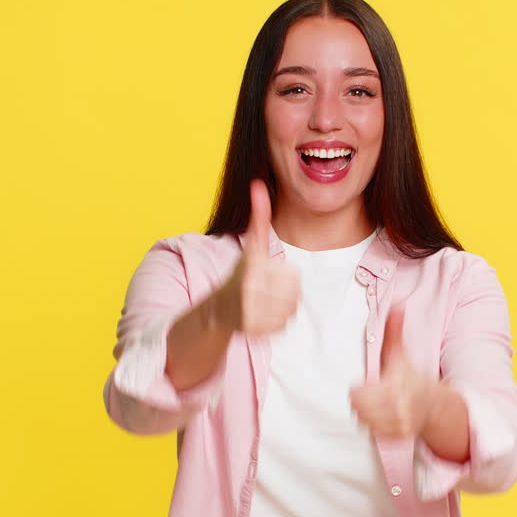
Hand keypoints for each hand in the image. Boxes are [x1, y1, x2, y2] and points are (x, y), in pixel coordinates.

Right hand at [219, 179, 300, 335]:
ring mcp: (253, 314)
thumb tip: (258, 184)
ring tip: (267, 299)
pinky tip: (264, 313)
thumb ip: (259, 216)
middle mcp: (249, 293)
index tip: (266, 274)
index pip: (292, 276)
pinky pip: (286, 324)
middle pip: (296, 291)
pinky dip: (279, 319)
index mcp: (251, 270)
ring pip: (293, 308)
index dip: (286, 275)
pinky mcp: (256, 332)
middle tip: (269, 287)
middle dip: (286, 288)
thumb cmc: (240, 273)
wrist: (220, 308)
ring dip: (285, 304)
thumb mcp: (251, 245)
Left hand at [350, 303, 436, 440]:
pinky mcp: (397, 436)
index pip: (356, 395)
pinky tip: (383, 414)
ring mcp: (398, 424)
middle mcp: (397, 408)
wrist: (433, 404)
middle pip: (358, 408)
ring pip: (364, 420)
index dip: (359, 388)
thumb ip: (394, 330)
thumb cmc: (411, 377)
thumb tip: (396, 304)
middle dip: (363, 400)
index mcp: (394, 387)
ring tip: (378, 403)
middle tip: (374, 394)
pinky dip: (374, 424)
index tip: (368, 384)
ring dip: (367, 412)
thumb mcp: (400, 354)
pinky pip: (373, 431)